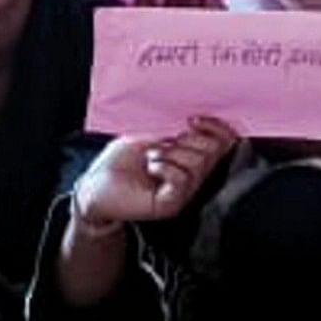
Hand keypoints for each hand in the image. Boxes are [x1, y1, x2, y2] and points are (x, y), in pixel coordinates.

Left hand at [71, 115, 237, 231]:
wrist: (96, 186)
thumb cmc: (120, 160)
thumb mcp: (151, 133)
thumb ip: (176, 126)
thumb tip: (198, 116)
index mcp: (192, 157)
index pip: (225, 143)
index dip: (218, 129)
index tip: (194, 119)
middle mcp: (193, 175)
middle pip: (214, 151)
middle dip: (190, 139)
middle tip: (166, 141)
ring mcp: (184, 192)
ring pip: (198, 164)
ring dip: (172, 153)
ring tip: (151, 156)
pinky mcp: (171, 204)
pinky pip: (181, 180)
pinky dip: (165, 167)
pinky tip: (151, 167)